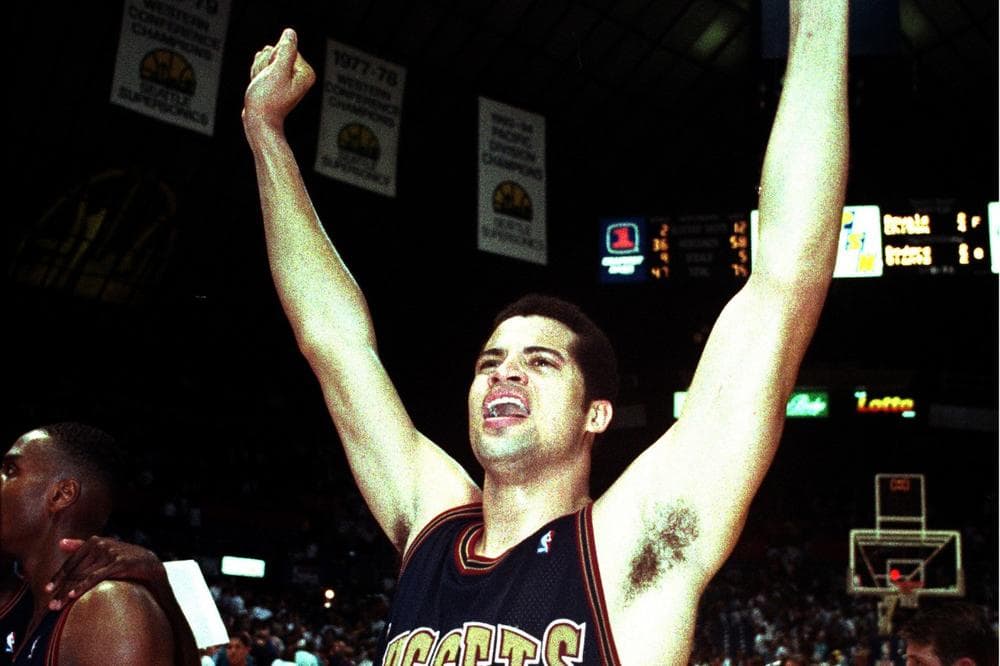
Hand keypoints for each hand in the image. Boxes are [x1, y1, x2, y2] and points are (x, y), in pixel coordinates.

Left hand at [46, 537, 165, 609]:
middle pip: (75, 571)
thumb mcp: (104, 549)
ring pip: (82, 576)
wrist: (149, 562)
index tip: (47, 590)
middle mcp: (100, 545)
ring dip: (67, 593)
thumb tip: (60, 543)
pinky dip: (82, 586)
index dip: (58, 577)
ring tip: (58, 607)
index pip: (71, 562)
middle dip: (61, 589)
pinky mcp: (118, 563)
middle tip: (51, 606)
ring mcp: (110, 553)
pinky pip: (96, 577)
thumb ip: (81, 546)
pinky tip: (73, 595)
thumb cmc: (123, 557)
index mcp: (94, 541)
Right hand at [242, 28, 315, 135]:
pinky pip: (263, 68)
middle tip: (266, 83)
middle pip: (276, 52)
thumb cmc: (267, 99)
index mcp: (305, 72)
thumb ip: (286, 50)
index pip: (285, 47)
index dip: (273, 58)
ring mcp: (288, 79)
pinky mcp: (277, 82)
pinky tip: (259, 86)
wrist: (258, 121)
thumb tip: (290, 33)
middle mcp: (300, 75)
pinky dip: (257, 75)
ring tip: (262, 86)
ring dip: (259, 70)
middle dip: (265, 64)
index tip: (272, 76)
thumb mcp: (277, 71)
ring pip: (267, 59)